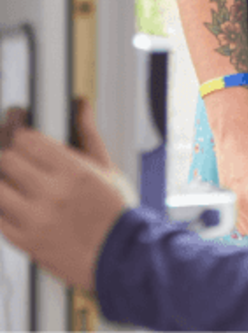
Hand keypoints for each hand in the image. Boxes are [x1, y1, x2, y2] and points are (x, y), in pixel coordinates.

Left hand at [0, 99, 134, 291]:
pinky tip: (9, 200)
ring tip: (10, 177)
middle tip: (12, 152)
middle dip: (7, 153)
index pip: (28, 141)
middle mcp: (51, 193)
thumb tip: (81, 107)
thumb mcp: (108, 168)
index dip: (19, 131)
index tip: (18, 129)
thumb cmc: (117, 213)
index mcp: (73, 171)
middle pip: (7, 161)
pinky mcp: (25, 242)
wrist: (119, 257)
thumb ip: (88, 135)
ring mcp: (35, 219)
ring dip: (1, 180)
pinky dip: (0, 206)